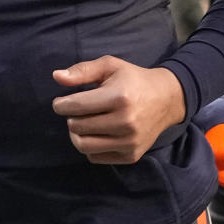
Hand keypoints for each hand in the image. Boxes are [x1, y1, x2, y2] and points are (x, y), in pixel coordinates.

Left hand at [52, 56, 185, 163]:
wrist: (167, 99)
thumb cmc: (133, 80)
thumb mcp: (110, 66)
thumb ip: (82, 71)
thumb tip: (56, 76)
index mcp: (118, 97)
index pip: (75, 106)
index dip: (61, 104)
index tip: (61, 102)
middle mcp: (125, 122)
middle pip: (76, 127)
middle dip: (71, 117)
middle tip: (77, 111)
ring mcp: (129, 142)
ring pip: (83, 146)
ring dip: (76, 134)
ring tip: (82, 123)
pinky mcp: (131, 155)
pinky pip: (95, 157)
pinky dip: (90, 146)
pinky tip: (96, 133)